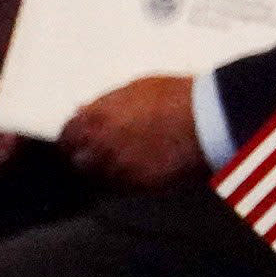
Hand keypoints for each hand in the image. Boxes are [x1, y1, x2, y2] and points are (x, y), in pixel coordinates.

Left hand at [60, 75, 205, 187]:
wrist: (209, 117)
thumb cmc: (178, 97)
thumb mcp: (136, 88)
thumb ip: (105, 103)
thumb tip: (85, 110)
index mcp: (95, 118)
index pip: (67, 136)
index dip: (73, 139)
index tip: (79, 141)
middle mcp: (100, 145)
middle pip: (80, 161)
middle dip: (88, 158)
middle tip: (104, 154)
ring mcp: (119, 167)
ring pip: (102, 178)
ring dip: (110, 172)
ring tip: (129, 163)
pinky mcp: (141, 185)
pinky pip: (126, 187)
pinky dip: (131, 181)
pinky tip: (146, 168)